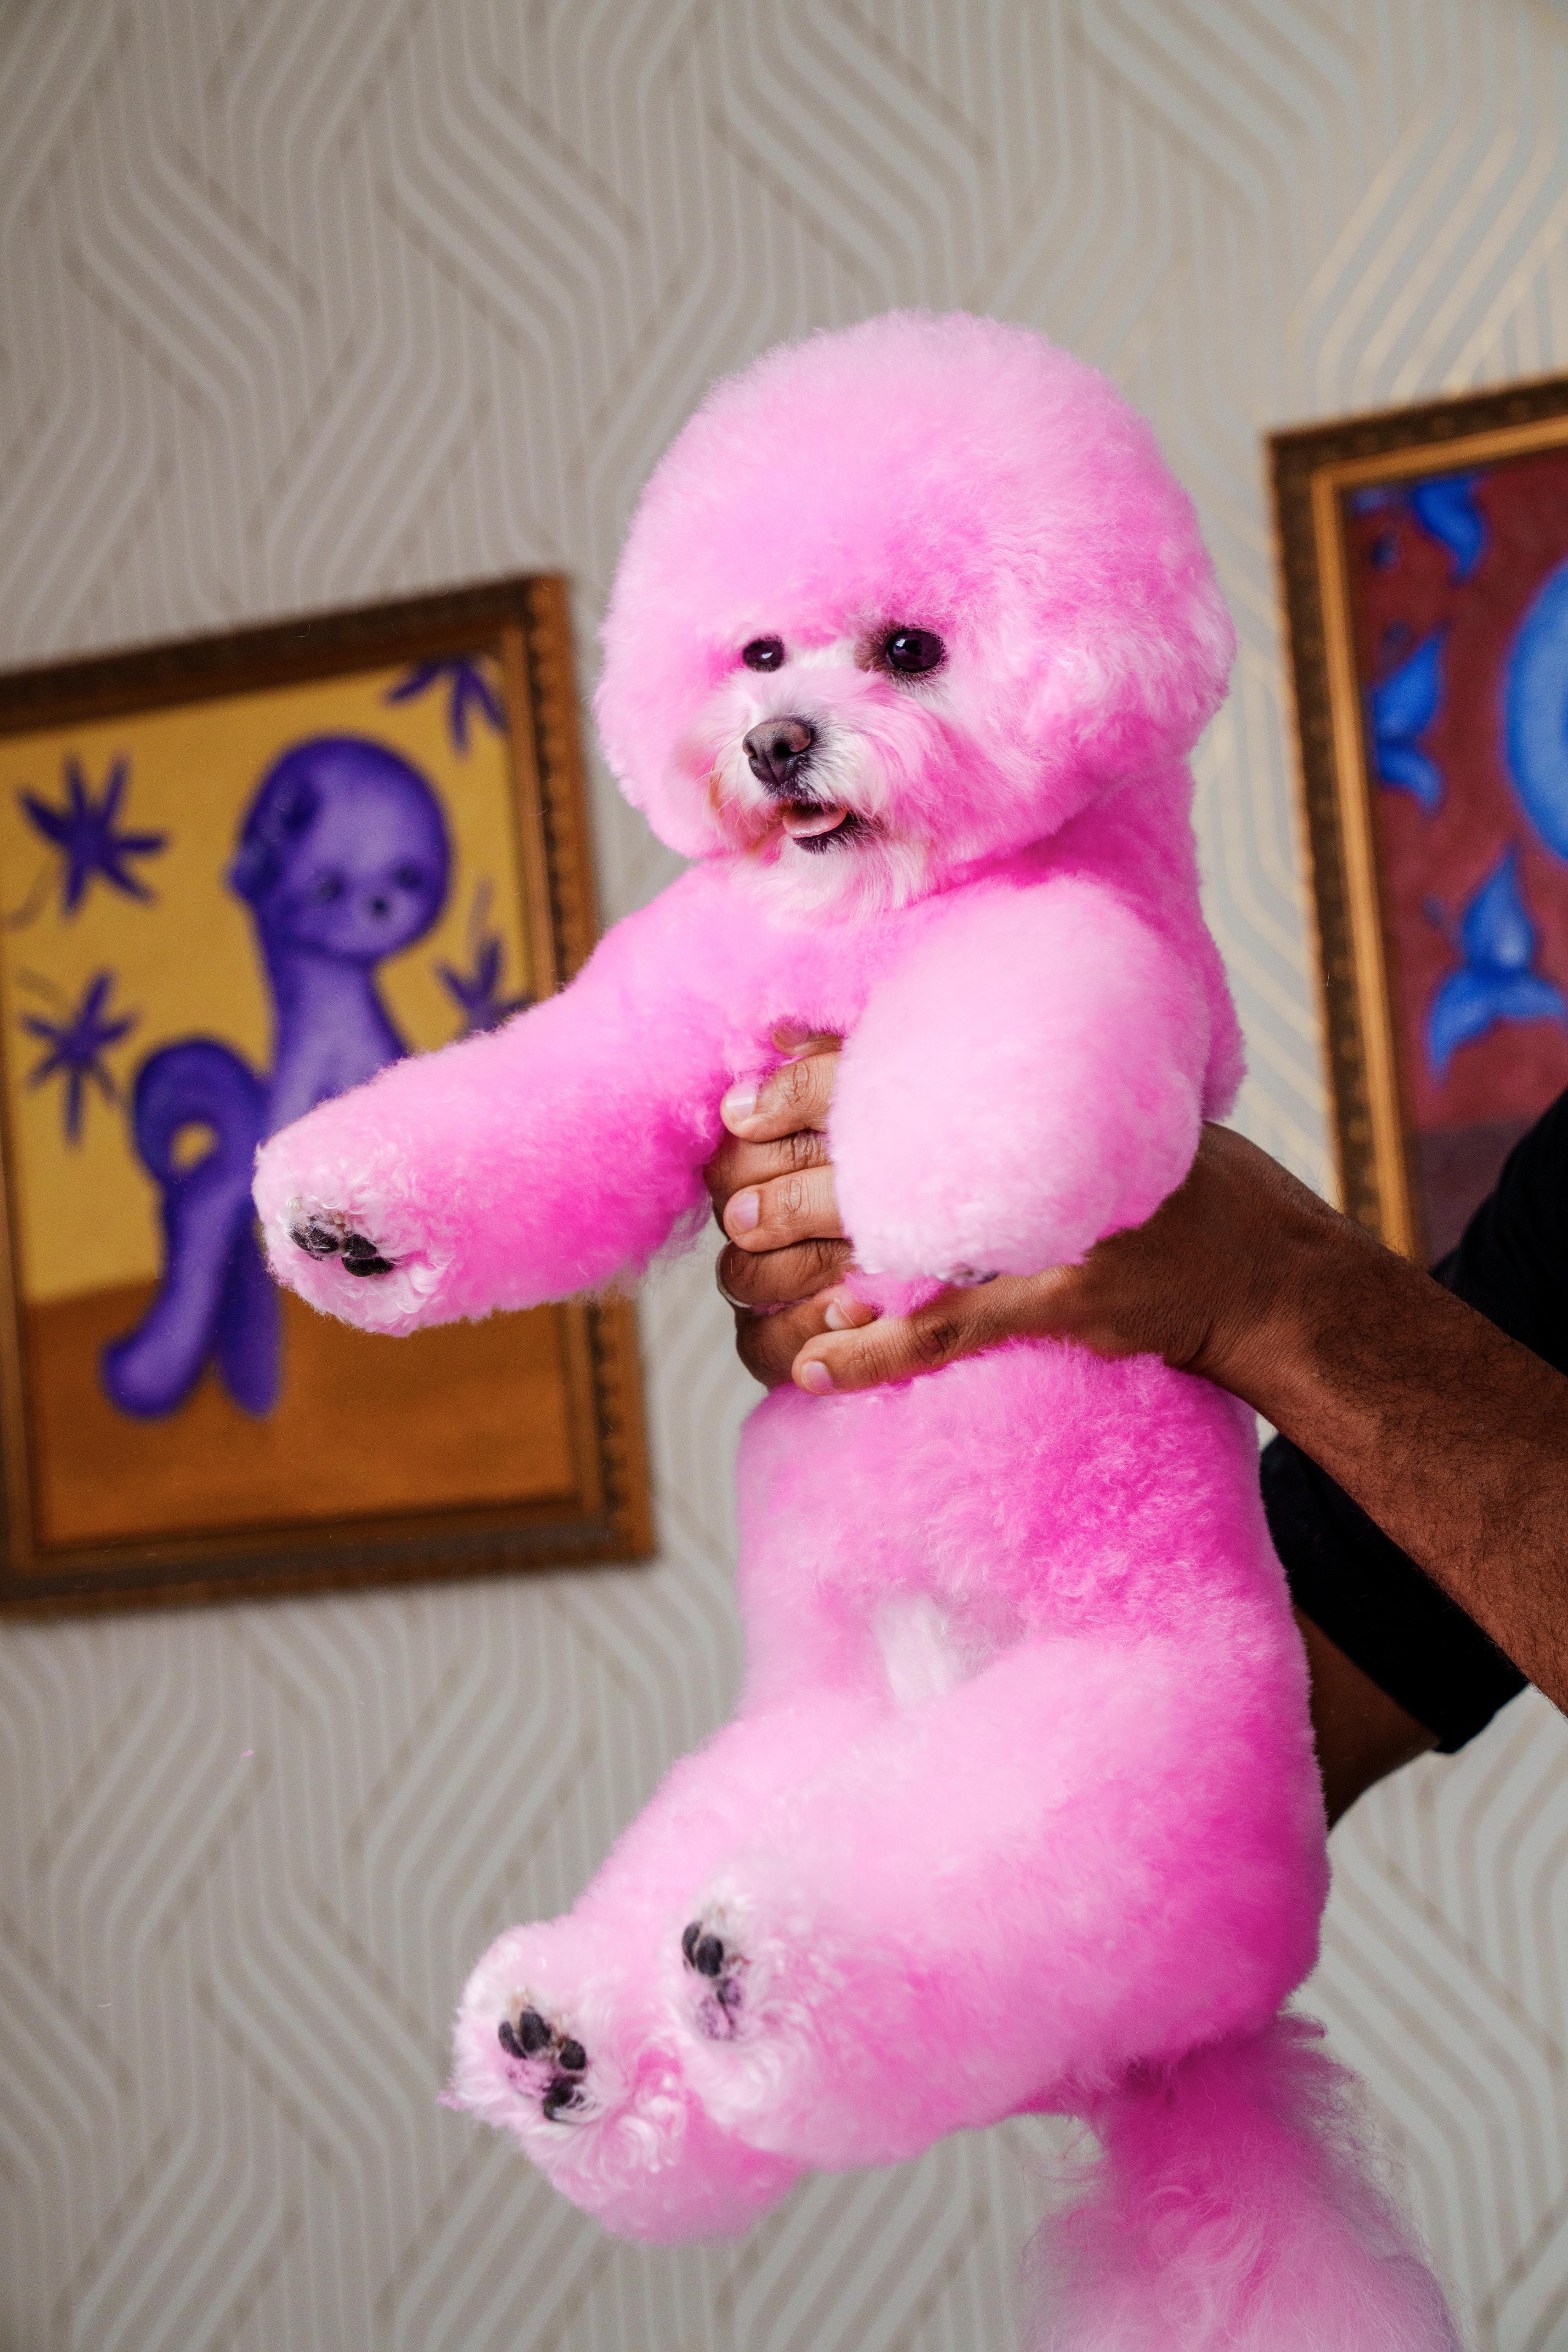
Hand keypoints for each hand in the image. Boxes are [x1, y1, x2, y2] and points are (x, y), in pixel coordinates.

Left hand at [707, 1065, 1346, 1398]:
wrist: (1261, 1264)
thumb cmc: (1152, 1175)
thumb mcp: (1067, 1102)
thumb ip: (950, 1072)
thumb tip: (805, 1041)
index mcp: (1017, 1087)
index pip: (880, 1069)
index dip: (794, 1088)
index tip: (737, 1107)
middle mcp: (1025, 1142)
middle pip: (865, 1154)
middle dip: (781, 1178)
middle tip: (733, 1201)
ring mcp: (1045, 1221)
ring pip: (889, 1236)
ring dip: (803, 1256)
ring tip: (747, 1263)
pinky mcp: (1064, 1298)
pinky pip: (946, 1330)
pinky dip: (875, 1354)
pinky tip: (817, 1371)